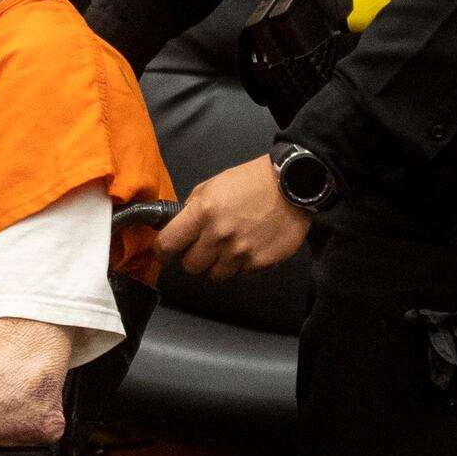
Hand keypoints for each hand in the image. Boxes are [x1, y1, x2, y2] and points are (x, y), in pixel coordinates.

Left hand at [162, 153, 312, 278]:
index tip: (165, 253)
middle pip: (191, 265)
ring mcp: (240, 251)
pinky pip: (239, 274)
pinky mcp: (259, 262)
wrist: (293, 185)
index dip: (163, 251)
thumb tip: (178, 226)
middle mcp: (219, 235)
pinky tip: (248, 247)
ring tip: (229, 247)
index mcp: (203, 212)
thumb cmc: (252, 181)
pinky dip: (240, 265)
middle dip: (194, 257)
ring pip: (214, 274)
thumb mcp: (213, 184)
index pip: (169, 243)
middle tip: (204, 247)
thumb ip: (193, 207)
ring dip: (217, 264)